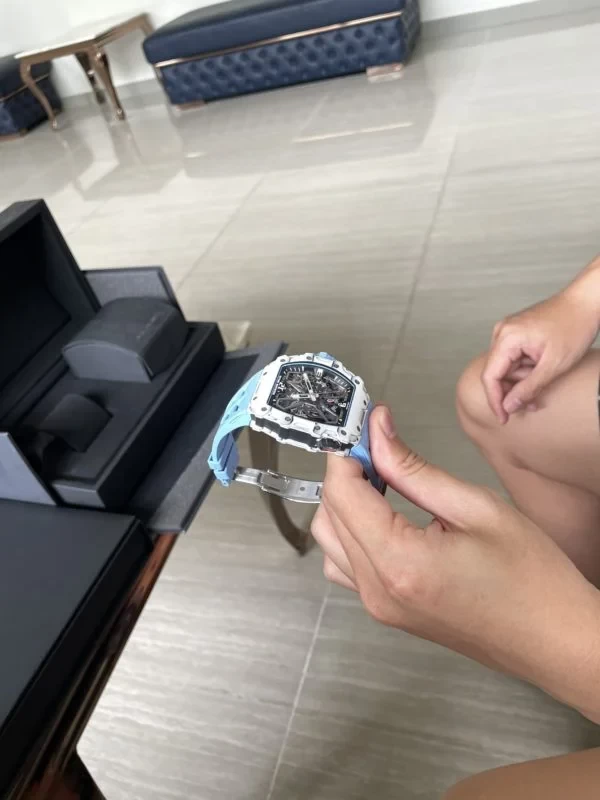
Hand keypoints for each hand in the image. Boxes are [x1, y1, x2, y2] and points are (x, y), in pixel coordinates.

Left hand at [312, 405, 599, 720]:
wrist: (553, 639)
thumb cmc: (531, 579)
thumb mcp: (475, 507)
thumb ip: (414, 469)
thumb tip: (378, 434)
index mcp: (399, 563)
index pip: (342, 493)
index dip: (349, 452)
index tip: (366, 425)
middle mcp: (378, 589)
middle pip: (330, 514)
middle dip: (347, 472)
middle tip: (379, 445)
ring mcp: (379, 605)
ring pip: (330, 540)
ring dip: (345, 503)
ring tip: (383, 479)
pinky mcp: (386, 610)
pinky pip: (345, 565)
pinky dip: (351, 533)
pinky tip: (383, 516)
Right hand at [482, 288, 598, 422]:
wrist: (586, 301)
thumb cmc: (574, 326)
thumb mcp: (553, 365)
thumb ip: (528, 388)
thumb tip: (508, 406)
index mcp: (506, 338)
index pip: (490, 376)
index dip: (495, 400)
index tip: (503, 418)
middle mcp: (502, 332)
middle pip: (497, 372)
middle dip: (513, 392)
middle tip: (531, 406)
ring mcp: (508, 331)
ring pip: (506, 367)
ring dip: (521, 382)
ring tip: (542, 387)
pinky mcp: (516, 332)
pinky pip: (513, 357)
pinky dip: (524, 370)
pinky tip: (539, 374)